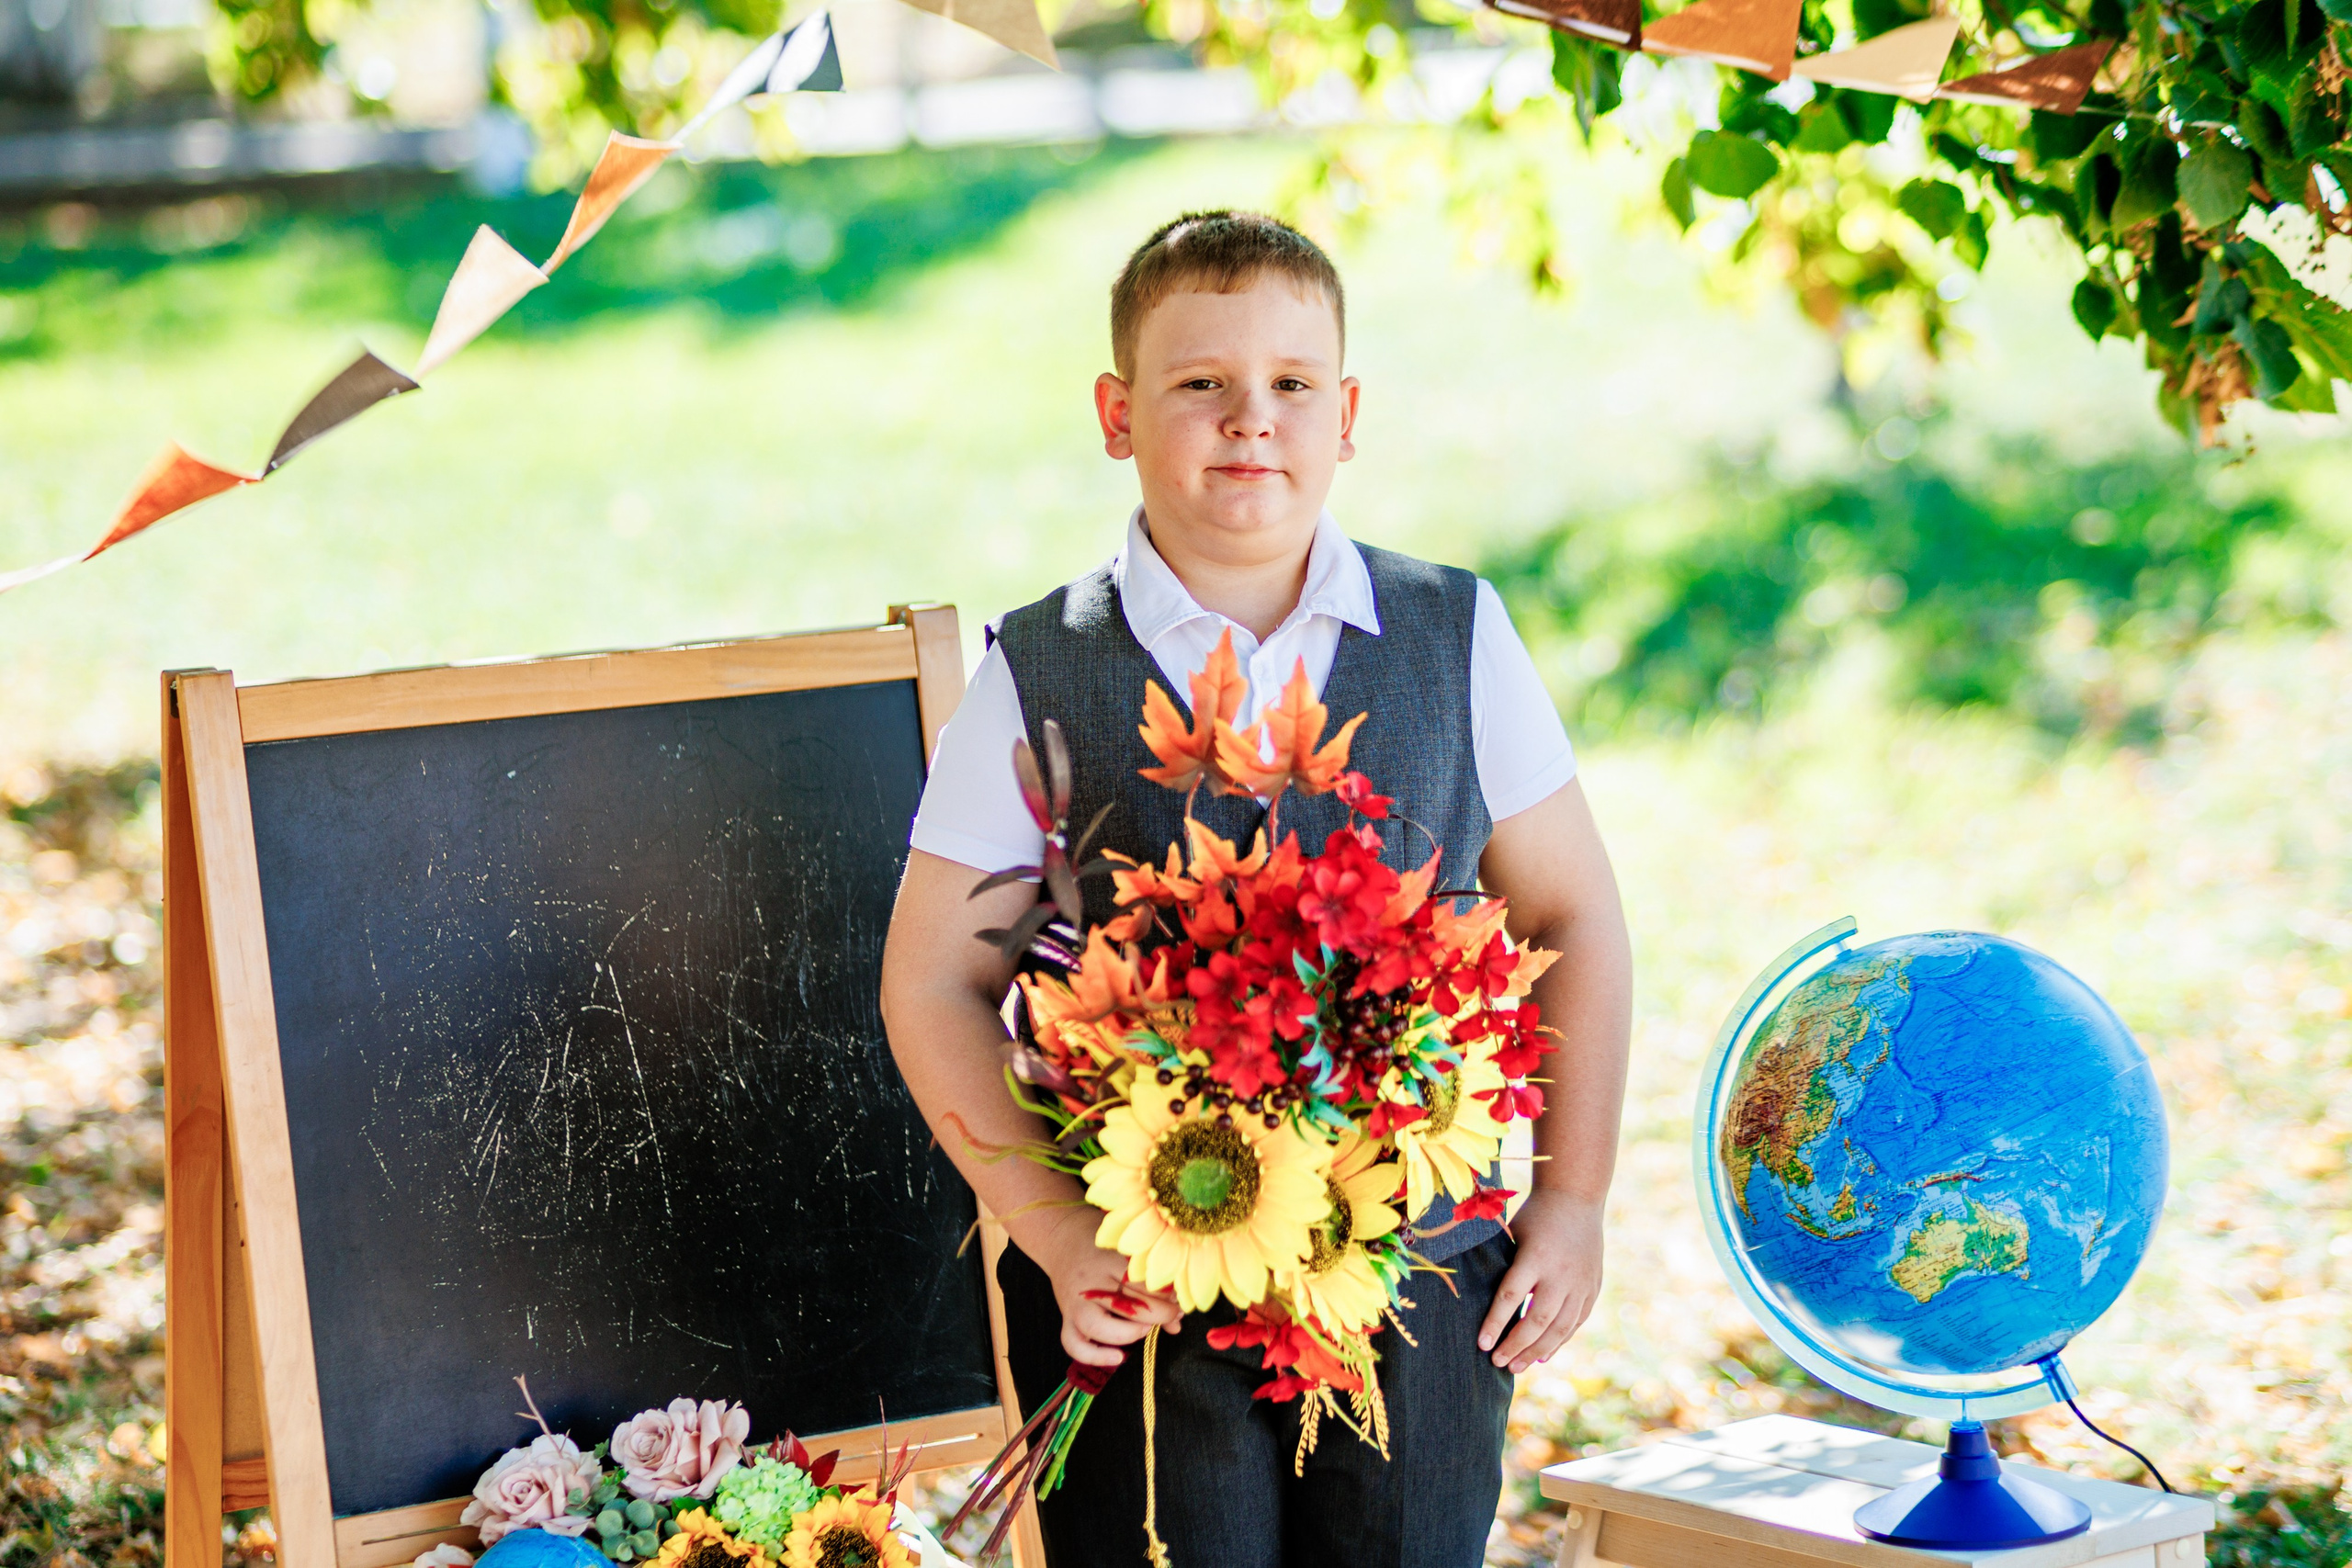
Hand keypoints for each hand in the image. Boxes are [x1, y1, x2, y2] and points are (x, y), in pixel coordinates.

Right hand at [1018, 1205, 1182, 1367]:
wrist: (1062, 1239)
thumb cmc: (1103, 1248)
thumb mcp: (1127, 1255)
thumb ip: (1152, 1285)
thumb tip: (1178, 1322)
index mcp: (1109, 1260)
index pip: (1143, 1282)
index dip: (1168, 1295)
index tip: (1179, 1298)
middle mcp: (1091, 1283)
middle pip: (1127, 1305)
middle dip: (1158, 1315)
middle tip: (1172, 1314)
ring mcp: (1075, 1303)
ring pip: (1098, 1327)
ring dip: (1129, 1333)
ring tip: (1147, 1329)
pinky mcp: (1066, 1319)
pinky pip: (1074, 1344)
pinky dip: (1095, 1356)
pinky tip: (1119, 1358)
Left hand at [1478, 1191, 1604, 1372]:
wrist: (1576, 1198)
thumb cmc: (1535, 1217)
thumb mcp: (1512, 1234)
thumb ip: (1500, 1265)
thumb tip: (1471, 1297)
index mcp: (1535, 1256)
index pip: (1511, 1297)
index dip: (1495, 1323)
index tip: (1481, 1344)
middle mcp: (1561, 1273)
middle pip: (1537, 1320)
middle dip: (1516, 1346)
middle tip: (1497, 1363)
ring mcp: (1581, 1283)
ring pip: (1559, 1327)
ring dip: (1537, 1351)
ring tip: (1517, 1367)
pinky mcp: (1593, 1288)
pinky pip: (1576, 1322)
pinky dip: (1559, 1341)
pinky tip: (1544, 1356)